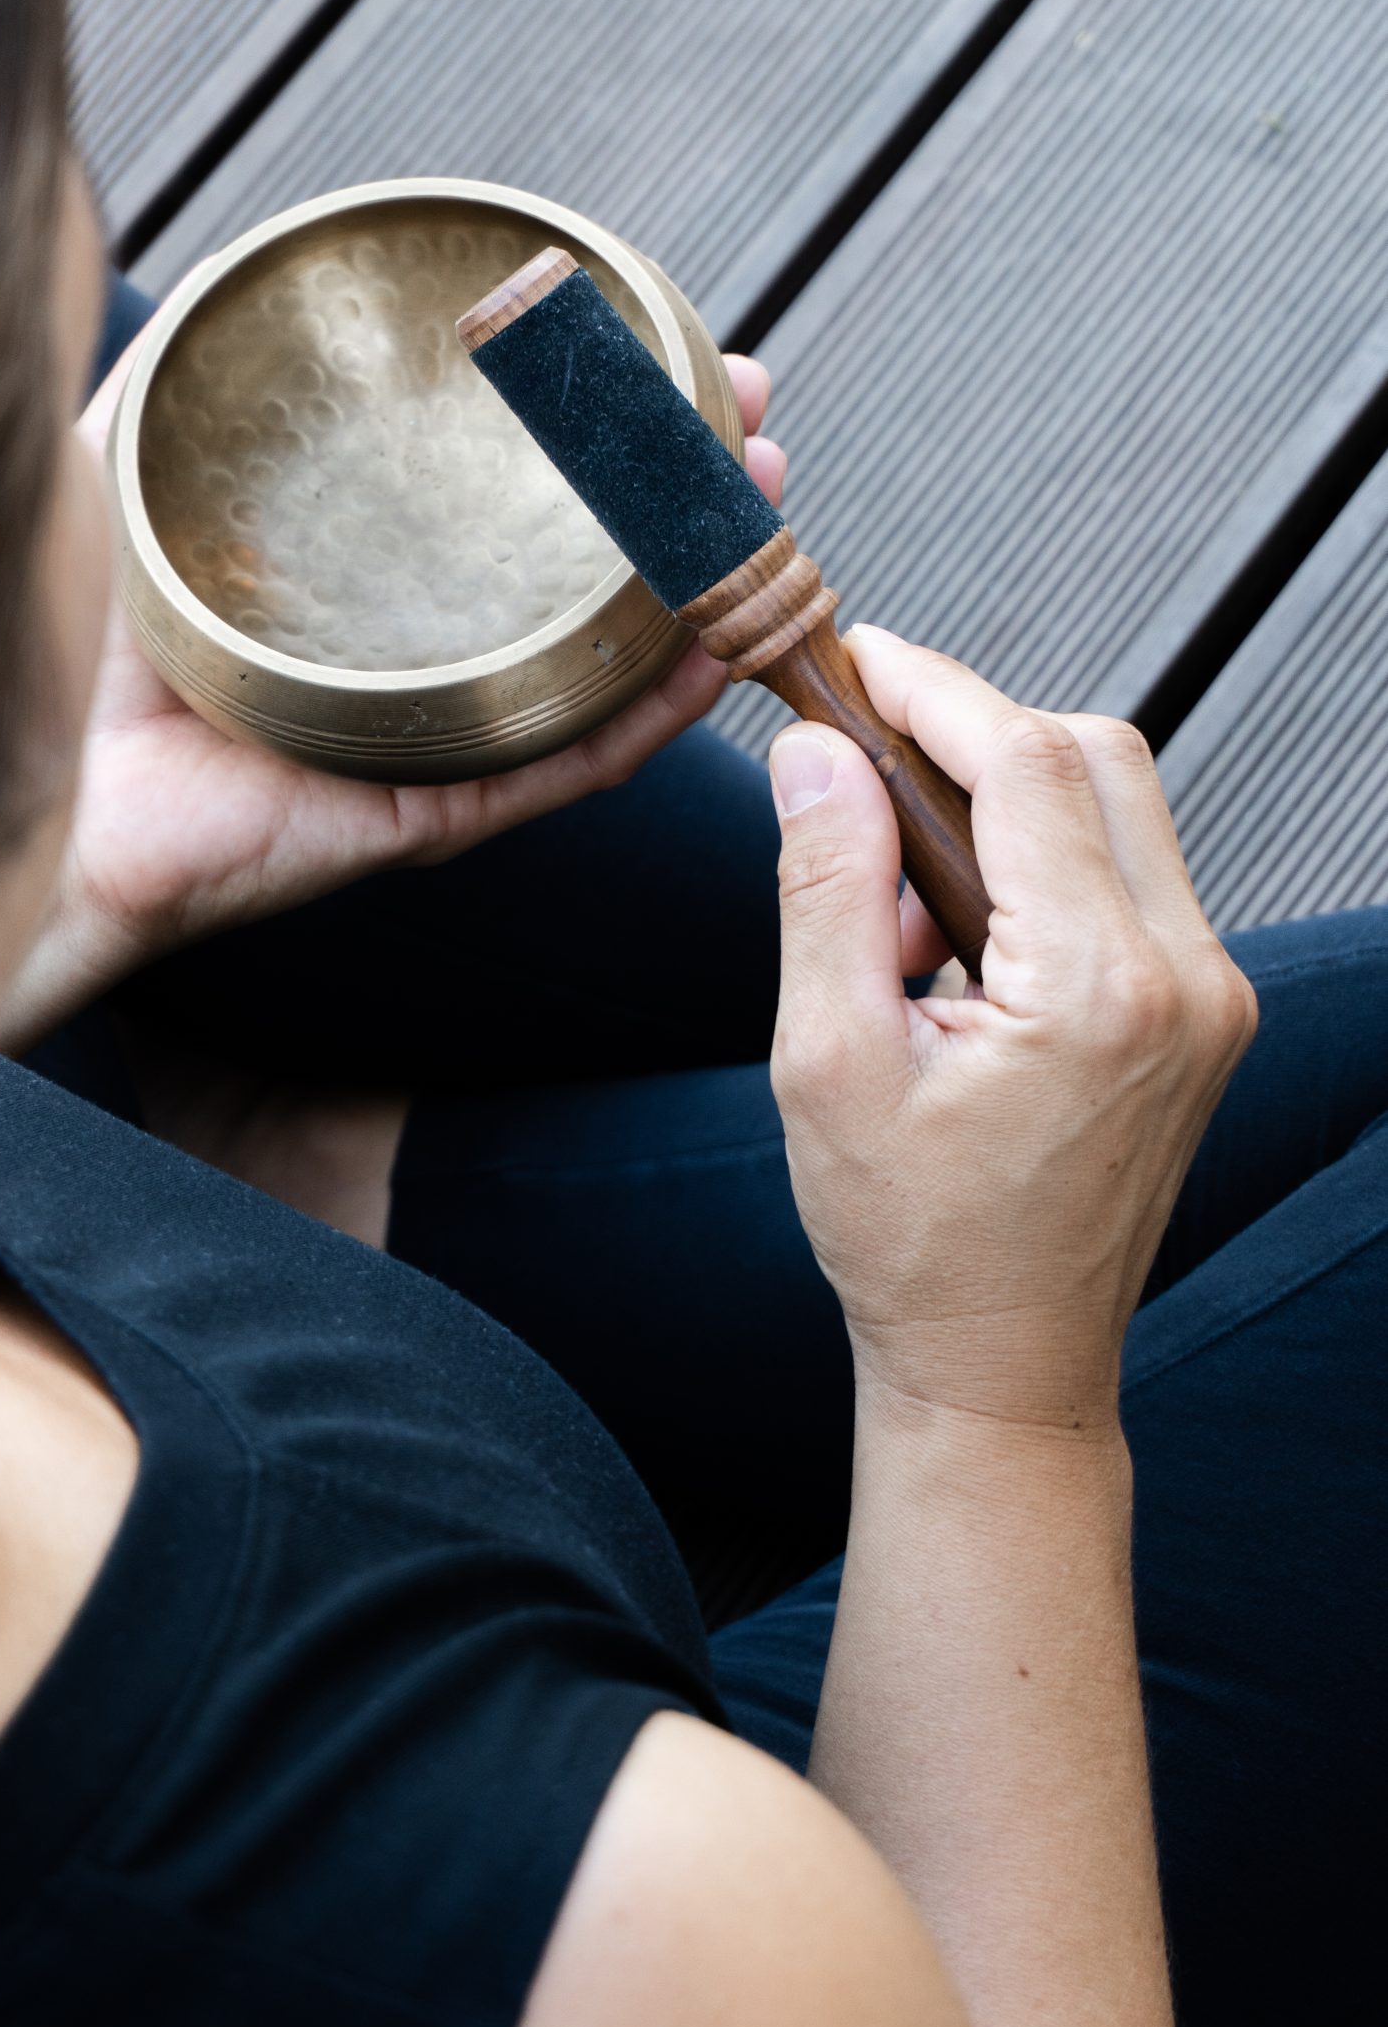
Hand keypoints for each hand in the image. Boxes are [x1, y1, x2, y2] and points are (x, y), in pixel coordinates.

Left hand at [0, 308, 780, 1045]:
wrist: (26, 781)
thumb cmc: (56, 634)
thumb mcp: (123, 460)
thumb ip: (177, 366)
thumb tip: (243, 264)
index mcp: (372, 574)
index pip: (514, 483)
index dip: (603, 416)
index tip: (669, 342)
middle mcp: (421, 650)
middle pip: (588, 564)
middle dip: (685, 488)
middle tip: (749, 415)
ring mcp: (435, 733)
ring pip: (606, 663)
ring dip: (698, 590)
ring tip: (763, 509)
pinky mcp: (428, 811)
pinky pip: (562, 768)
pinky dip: (648, 719)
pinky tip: (710, 656)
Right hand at [767, 628, 1256, 1432]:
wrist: (1002, 1367)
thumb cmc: (913, 1243)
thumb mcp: (826, 1062)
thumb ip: (825, 890)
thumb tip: (816, 755)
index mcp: (1097, 990)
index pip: (1028, 762)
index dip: (933, 687)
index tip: (856, 660)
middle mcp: (1185, 979)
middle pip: (1094, 756)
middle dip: (971, 734)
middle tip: (864, 772)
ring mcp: (1211, 997)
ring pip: (1120, 806)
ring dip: (1005, 804)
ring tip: (902, 912)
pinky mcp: (1205, 1013)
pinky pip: (1131, 875)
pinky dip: (1043, 864)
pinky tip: (960, 947)